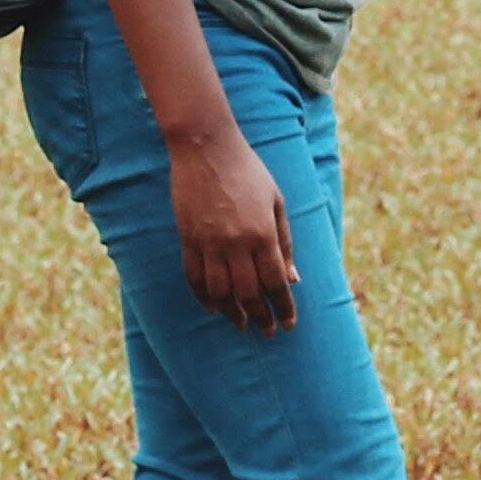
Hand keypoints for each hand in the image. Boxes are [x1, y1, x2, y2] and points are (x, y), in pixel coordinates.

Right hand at [168, 124, 298, 333]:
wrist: (207, 148)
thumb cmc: (248, 171)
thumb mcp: (276, 202)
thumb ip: (284, 241)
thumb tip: (292, 278)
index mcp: (262, 233)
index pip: (276, 283)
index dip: (283, 307)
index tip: (288, 324)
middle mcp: (236, 243)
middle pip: (249, 293)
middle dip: (261, 317)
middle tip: (266, 332)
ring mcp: (209, 242)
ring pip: (220, 292)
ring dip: (232, 313)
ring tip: (241, 324)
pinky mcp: (188, 238)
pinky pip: (194, 277)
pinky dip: (204, 297)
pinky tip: (213, 308)